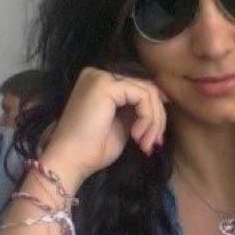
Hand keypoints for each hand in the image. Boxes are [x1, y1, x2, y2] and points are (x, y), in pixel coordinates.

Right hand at [38, 67, 168, 191]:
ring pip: (148, 92)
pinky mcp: (106, 84)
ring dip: (154, 121)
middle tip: (153, 144)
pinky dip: (147, 118)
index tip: (155, 139)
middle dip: (157, 119)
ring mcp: (101, 77)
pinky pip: (142, 96)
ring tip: (145, 143)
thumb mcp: (123, 124)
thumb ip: (137, 110)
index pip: (140, 89)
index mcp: (102, 83)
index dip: (155, 112)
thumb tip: (163, 102)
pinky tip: (136, 135)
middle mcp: (99, 74)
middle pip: (146, 88)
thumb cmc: (93, 149)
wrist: (70, 161)